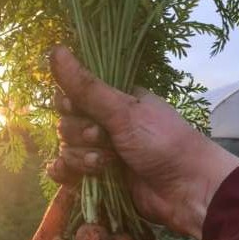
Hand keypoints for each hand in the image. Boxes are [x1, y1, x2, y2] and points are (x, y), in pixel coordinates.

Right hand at [48, 46, 238, 238]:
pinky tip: (68, 174)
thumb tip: (54, 50)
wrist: (184, 189)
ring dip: (81, 158)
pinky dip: (65, 173)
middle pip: (66, 125)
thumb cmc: (161, 142)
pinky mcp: (98, 178)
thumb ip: (87, 88)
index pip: (70, 96)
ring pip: (67, 150)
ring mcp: (100, 152)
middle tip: (104, 140)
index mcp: (112, 100)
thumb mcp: (124, 112)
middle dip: (81, 135)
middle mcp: (103, 124)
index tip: (79, 109)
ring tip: (106, 164)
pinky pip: (68, 173)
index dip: (69, 105)